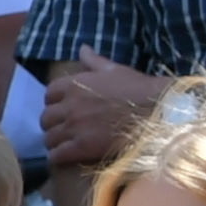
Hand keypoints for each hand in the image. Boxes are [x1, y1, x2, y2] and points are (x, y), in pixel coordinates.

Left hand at [36, 53, 163, 169]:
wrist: (159, 112)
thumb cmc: (139, 89)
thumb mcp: (115, 70)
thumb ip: (94, 61)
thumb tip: (82, 48)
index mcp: (74, 84)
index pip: (48, 94)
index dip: (55, 103)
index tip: (64, 109)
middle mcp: (69, 105)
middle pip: (46, 118)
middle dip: (54, 124)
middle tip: (65, 129)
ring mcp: (74, 127)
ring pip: (49, 138)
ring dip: (55, 141)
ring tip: (66, 144)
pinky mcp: (81, 147)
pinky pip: (57, 155)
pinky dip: (58, 157)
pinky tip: (66, 157)